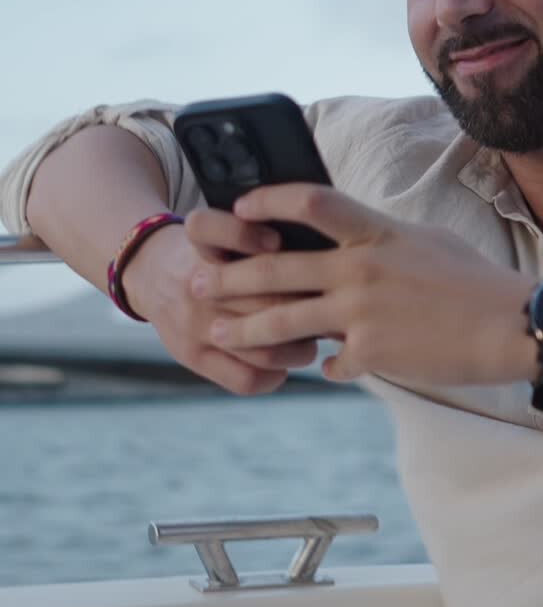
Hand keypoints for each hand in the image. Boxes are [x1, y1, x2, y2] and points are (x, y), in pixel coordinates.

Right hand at [121, 208, 316, 394]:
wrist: (150, 274)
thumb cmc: (206, 249)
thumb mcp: (219, 226)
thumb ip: (254, 234)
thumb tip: (319, 254)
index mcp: (200, 244)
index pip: (212, 231)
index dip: (247, 236)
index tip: (278, 242)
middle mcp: (195, 286)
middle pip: (262, 298)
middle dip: (305, 305)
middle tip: (328, 308)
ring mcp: (193, 325)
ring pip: (261, 348)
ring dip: (299, 348)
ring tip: (311, 341)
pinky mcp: (191, 356)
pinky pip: (244, 379)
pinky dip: (274, 376)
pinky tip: (283, 366)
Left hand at [191, 184, 536, 386]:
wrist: (515, 324)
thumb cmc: (476, 280)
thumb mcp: (425, 241)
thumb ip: (380, 238)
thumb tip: (353, 237)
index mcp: (376, 231)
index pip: (310, 202)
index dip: (268, 202)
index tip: (239, 208)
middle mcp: (361, 267)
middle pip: (276, 268)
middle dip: (228, 277)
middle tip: (194, 283)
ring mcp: (363, 311)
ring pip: (285, 322)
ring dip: (245, 329)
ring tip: (217, 333)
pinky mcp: (374, 352)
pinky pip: (333, 363)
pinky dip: (327, 366)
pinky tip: (323, 370)